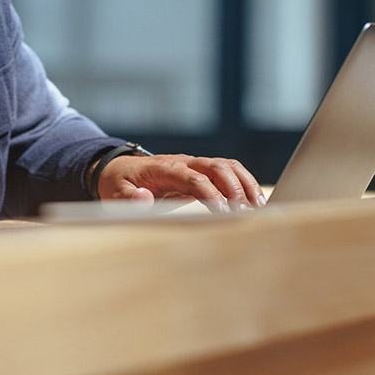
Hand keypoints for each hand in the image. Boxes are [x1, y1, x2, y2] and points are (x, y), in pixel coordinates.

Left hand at [97, 153, 264, 213]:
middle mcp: (183, 162)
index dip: (210, 193)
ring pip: (226, 166)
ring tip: (258, 206)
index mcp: (164, 169)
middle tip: (245, 212)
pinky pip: (227, 171)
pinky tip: (254, 200)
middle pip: (216, 167)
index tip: (223, 210)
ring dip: (245, 183)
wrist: (118, 170)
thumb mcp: (115, 194)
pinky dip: (243, 181)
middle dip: (234, 187)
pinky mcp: (201, 171)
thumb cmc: (118, 184)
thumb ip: (129, 198)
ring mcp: (194, 164)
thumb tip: (144, 198)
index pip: (193, 178)